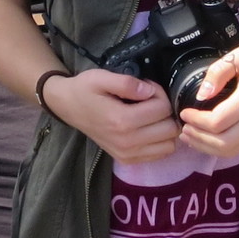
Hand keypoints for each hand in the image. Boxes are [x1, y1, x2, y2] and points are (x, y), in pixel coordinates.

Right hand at [47, 69, 183, 163]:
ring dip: (165, 127)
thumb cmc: (85, 90)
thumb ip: (127, 83)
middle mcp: (127, 142)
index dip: (159, 93)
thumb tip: (149, 91)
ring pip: (169, 144)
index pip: (163, 108)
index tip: (146, 88)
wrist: (68, 107)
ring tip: (150, 115)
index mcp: (122, 121)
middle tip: (150, 101)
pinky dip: (160, 141)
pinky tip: (148, 128)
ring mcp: (128, 154)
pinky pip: (159, 154)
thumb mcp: (102, 77)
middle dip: (165, 111)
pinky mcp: (127, 160)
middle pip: (170, 128)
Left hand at [176, 35, 238, 157]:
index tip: (183, 112)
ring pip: (232, 150)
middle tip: (183, 129)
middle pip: (224, 143)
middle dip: (199, 140)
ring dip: (207, 147)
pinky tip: (208, 138)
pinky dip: (220, 147)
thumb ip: (218, 72)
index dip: (196, 121)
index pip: (218, 122)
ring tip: (191, 136)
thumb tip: (201, 95)